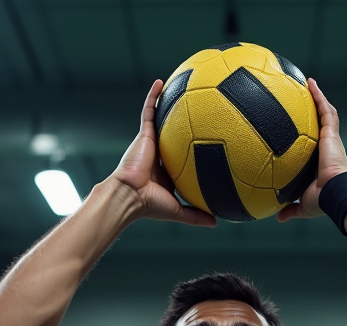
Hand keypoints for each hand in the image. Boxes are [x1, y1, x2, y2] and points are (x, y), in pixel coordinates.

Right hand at [111, 80, 215, 226]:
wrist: (129, 197)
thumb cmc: (149, 205)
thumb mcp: (178, 210)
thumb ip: (196, 215)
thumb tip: (217, 222)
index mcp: (166, 169)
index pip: (180, 156)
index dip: (190, 148)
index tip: (204, 141)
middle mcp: (159, 153)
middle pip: (173, 133)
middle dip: (181, 122)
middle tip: (198, 108)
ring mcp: (151, 142)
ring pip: (161, 118)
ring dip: (167, 102)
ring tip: (180, 86)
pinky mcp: (143, 134)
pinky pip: (149, 110)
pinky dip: (153, 96)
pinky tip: (161, 81)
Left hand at [277, 78, 346, 221]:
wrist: (335, 194)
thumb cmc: (322, 200)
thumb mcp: (302, 204)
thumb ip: (291, 208)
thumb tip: (279, 217)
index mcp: (320, 160)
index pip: (313, 142)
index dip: (308, 133)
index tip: (299, 125)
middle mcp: (326, 147)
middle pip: (320, 124)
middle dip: (313, 110)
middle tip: (302, 98)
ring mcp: (330, 138)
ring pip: (324, 112)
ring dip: (317, 97)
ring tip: (307, 83)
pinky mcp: (331, 133)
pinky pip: (325, 109)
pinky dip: (318, 95)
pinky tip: (310, 83)